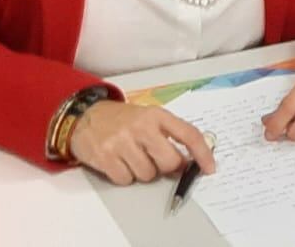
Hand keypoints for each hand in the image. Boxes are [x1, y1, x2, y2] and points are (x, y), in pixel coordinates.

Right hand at [68, 100, 214, 185]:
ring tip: (131, 157)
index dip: (202, 154)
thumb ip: (168, 135)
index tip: (210, 168)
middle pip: (169, 162)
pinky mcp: (105, 157)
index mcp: (156, 115)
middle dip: (166, 168)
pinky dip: (124, 176)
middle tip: (156, 161)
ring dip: (142, 172)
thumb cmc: (122, 120)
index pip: (188, 134)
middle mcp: (141, 127)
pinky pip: (126, 180)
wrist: (85, 116)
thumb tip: (189, 163)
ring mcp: (122, 142)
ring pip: (147, 175)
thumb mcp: (147, 117)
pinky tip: (117, 162)